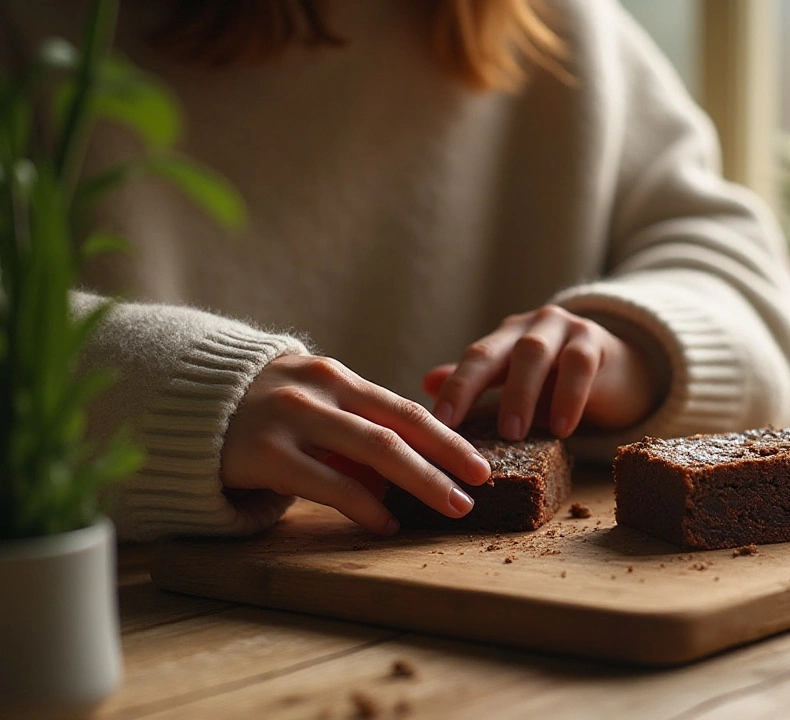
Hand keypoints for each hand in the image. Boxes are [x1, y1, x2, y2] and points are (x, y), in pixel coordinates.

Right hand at [221, 355, 491, 534]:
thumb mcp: (311, 406)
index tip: (480, 463)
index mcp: (336, 377)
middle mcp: (318, 390)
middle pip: (397, 428)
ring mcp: (290, 419)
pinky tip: (387, 523)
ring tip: (451, 507)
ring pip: (372, 451)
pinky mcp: (263, 452)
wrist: (179, 405)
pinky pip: (327, 483)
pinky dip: (364, 505)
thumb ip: (355, 428)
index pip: (405, 409)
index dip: (447, 437)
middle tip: (479, 488)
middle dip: (445, 459)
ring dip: (419, 482)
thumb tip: (414, 469)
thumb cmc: (260, 414)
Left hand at [423, 305, 658, 439]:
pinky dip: (568, 396)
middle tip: (461, 431)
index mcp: (506, 338)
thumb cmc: (563, 380)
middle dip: (473, 389)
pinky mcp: (597, 341)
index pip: (473, 359)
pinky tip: (562, 427)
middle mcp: (531, 327)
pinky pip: (579, 365)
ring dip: (520, 394)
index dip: (454, 388)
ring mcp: (564, 329)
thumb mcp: (520, 382)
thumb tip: (427, 384)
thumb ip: (480, 384)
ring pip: (535, 354)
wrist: (624, 368)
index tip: (436, 422)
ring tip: (512, 433)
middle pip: (496, 353)